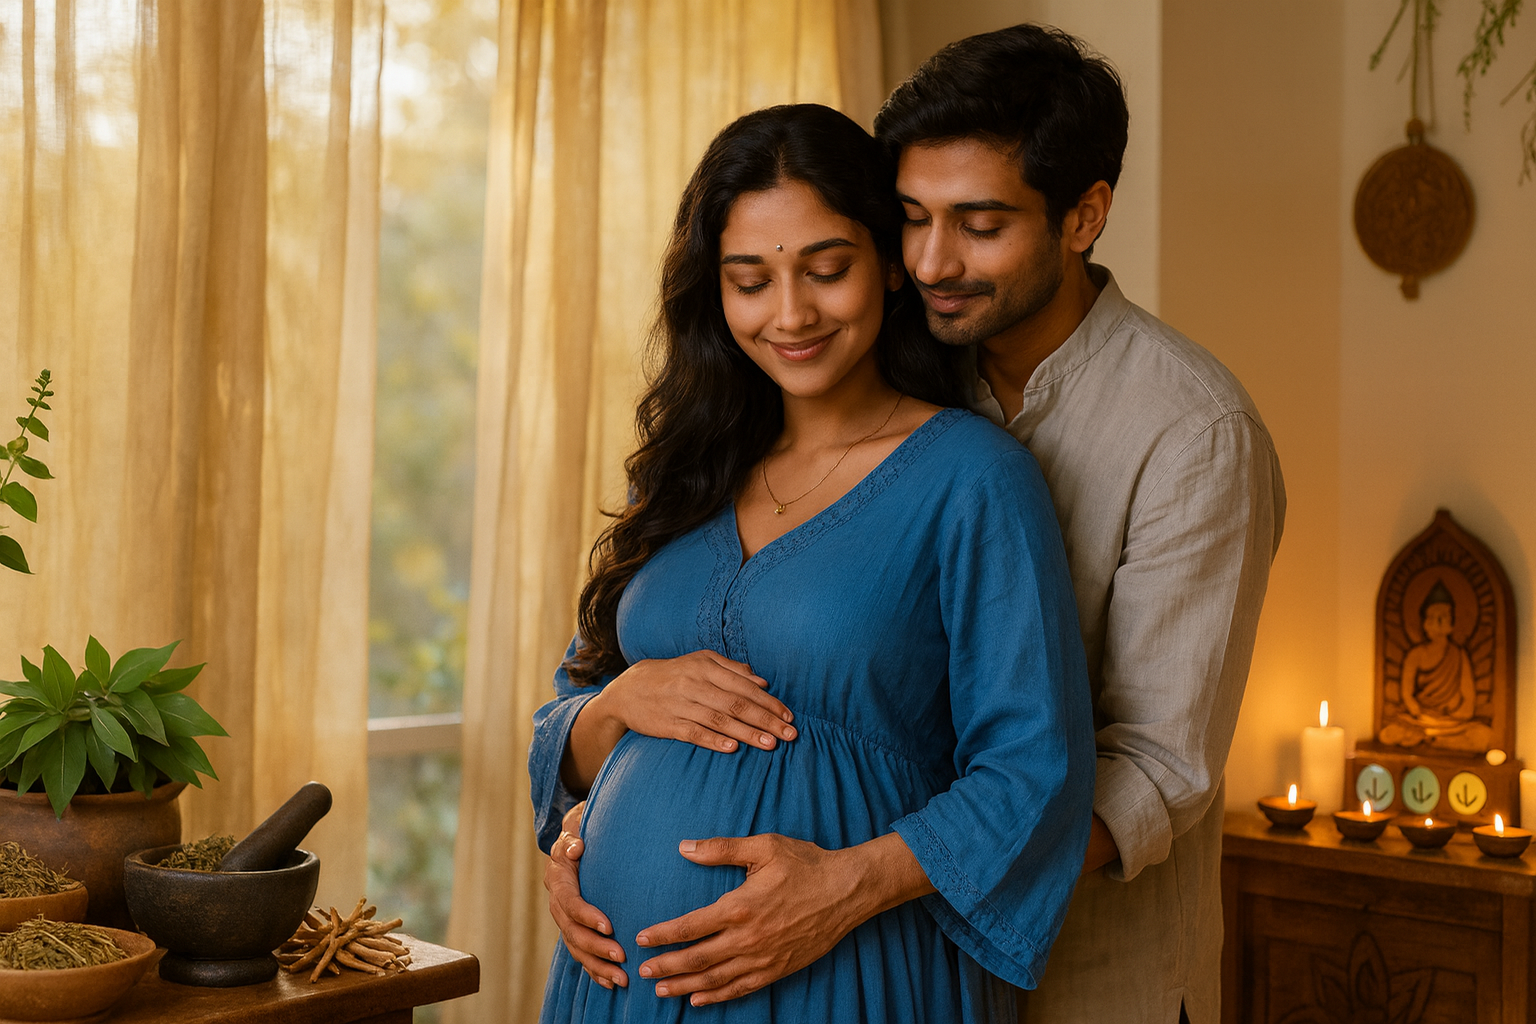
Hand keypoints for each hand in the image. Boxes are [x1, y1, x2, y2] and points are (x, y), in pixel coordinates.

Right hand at [544, 802, 627, 988]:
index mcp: (559, 879)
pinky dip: (594, 970)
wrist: (574, 839)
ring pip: (576, 948)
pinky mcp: (574, 928)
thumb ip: (573, 836)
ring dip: (597, 966)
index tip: (609, 925)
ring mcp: (565, 918)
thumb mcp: (577, 824)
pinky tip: (610, 984)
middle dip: (596, 948)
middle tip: (622, 957)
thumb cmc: (581, 830)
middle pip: (572, 932)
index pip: (570, 902)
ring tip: (621, 979)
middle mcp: (558, 902)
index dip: (587, 916)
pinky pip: (581, 953)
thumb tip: (576, 848)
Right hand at [566, 651, 797, 791]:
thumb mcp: (701, 662)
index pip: (744, 686)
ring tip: (770, 744)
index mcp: (706, 667)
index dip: (768, 702)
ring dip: (747, 733)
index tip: (789, 715)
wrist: (629, 689)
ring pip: (719, 720)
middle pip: (736, 704)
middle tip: (790, 734)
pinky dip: (714, 741)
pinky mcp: (668, 724)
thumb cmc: (674, 674)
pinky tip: (733, 749)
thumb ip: (732, 669)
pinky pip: (694, 733)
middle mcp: (694, 684)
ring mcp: (680, 705)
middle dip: (766, 720)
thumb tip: (762, 682)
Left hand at [633, 834, 887, 1005]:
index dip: (663, 935)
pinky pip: (742, 988)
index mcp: (740, 906)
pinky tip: (700, 999)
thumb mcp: (764, 846)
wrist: (847, 890)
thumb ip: (721, 849)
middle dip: (666, 966)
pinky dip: (718, 996)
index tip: (642, 938)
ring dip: (685, 985)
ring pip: (716, 978)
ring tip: (662, 991)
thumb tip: (684, 848)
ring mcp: (764, 957)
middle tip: (642, 972)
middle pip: (697, 958)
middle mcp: (748, 937)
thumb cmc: (805, 864)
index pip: (690, 926)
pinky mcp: (779, 968)